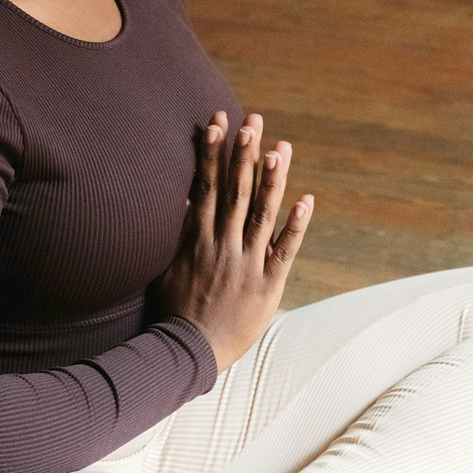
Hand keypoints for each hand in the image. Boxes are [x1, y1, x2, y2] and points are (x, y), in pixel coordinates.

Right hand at [152, 110, 312, 371]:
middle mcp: (223, 245)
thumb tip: (184, 206)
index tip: (216, 123)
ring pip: (262, 213)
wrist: (185, 351)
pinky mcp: (267, 285)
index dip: (211, 153)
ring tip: (279, 147)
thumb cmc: (172, 314)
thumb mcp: (166, 270)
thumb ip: (179, 238)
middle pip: (236, 191)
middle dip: (243, 153)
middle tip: (252, 120)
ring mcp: (247, 263)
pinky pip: (285, 249)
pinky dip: (296, 224)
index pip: (206, 186)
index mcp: (197, 240)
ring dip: (272, 179)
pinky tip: (306, 199)